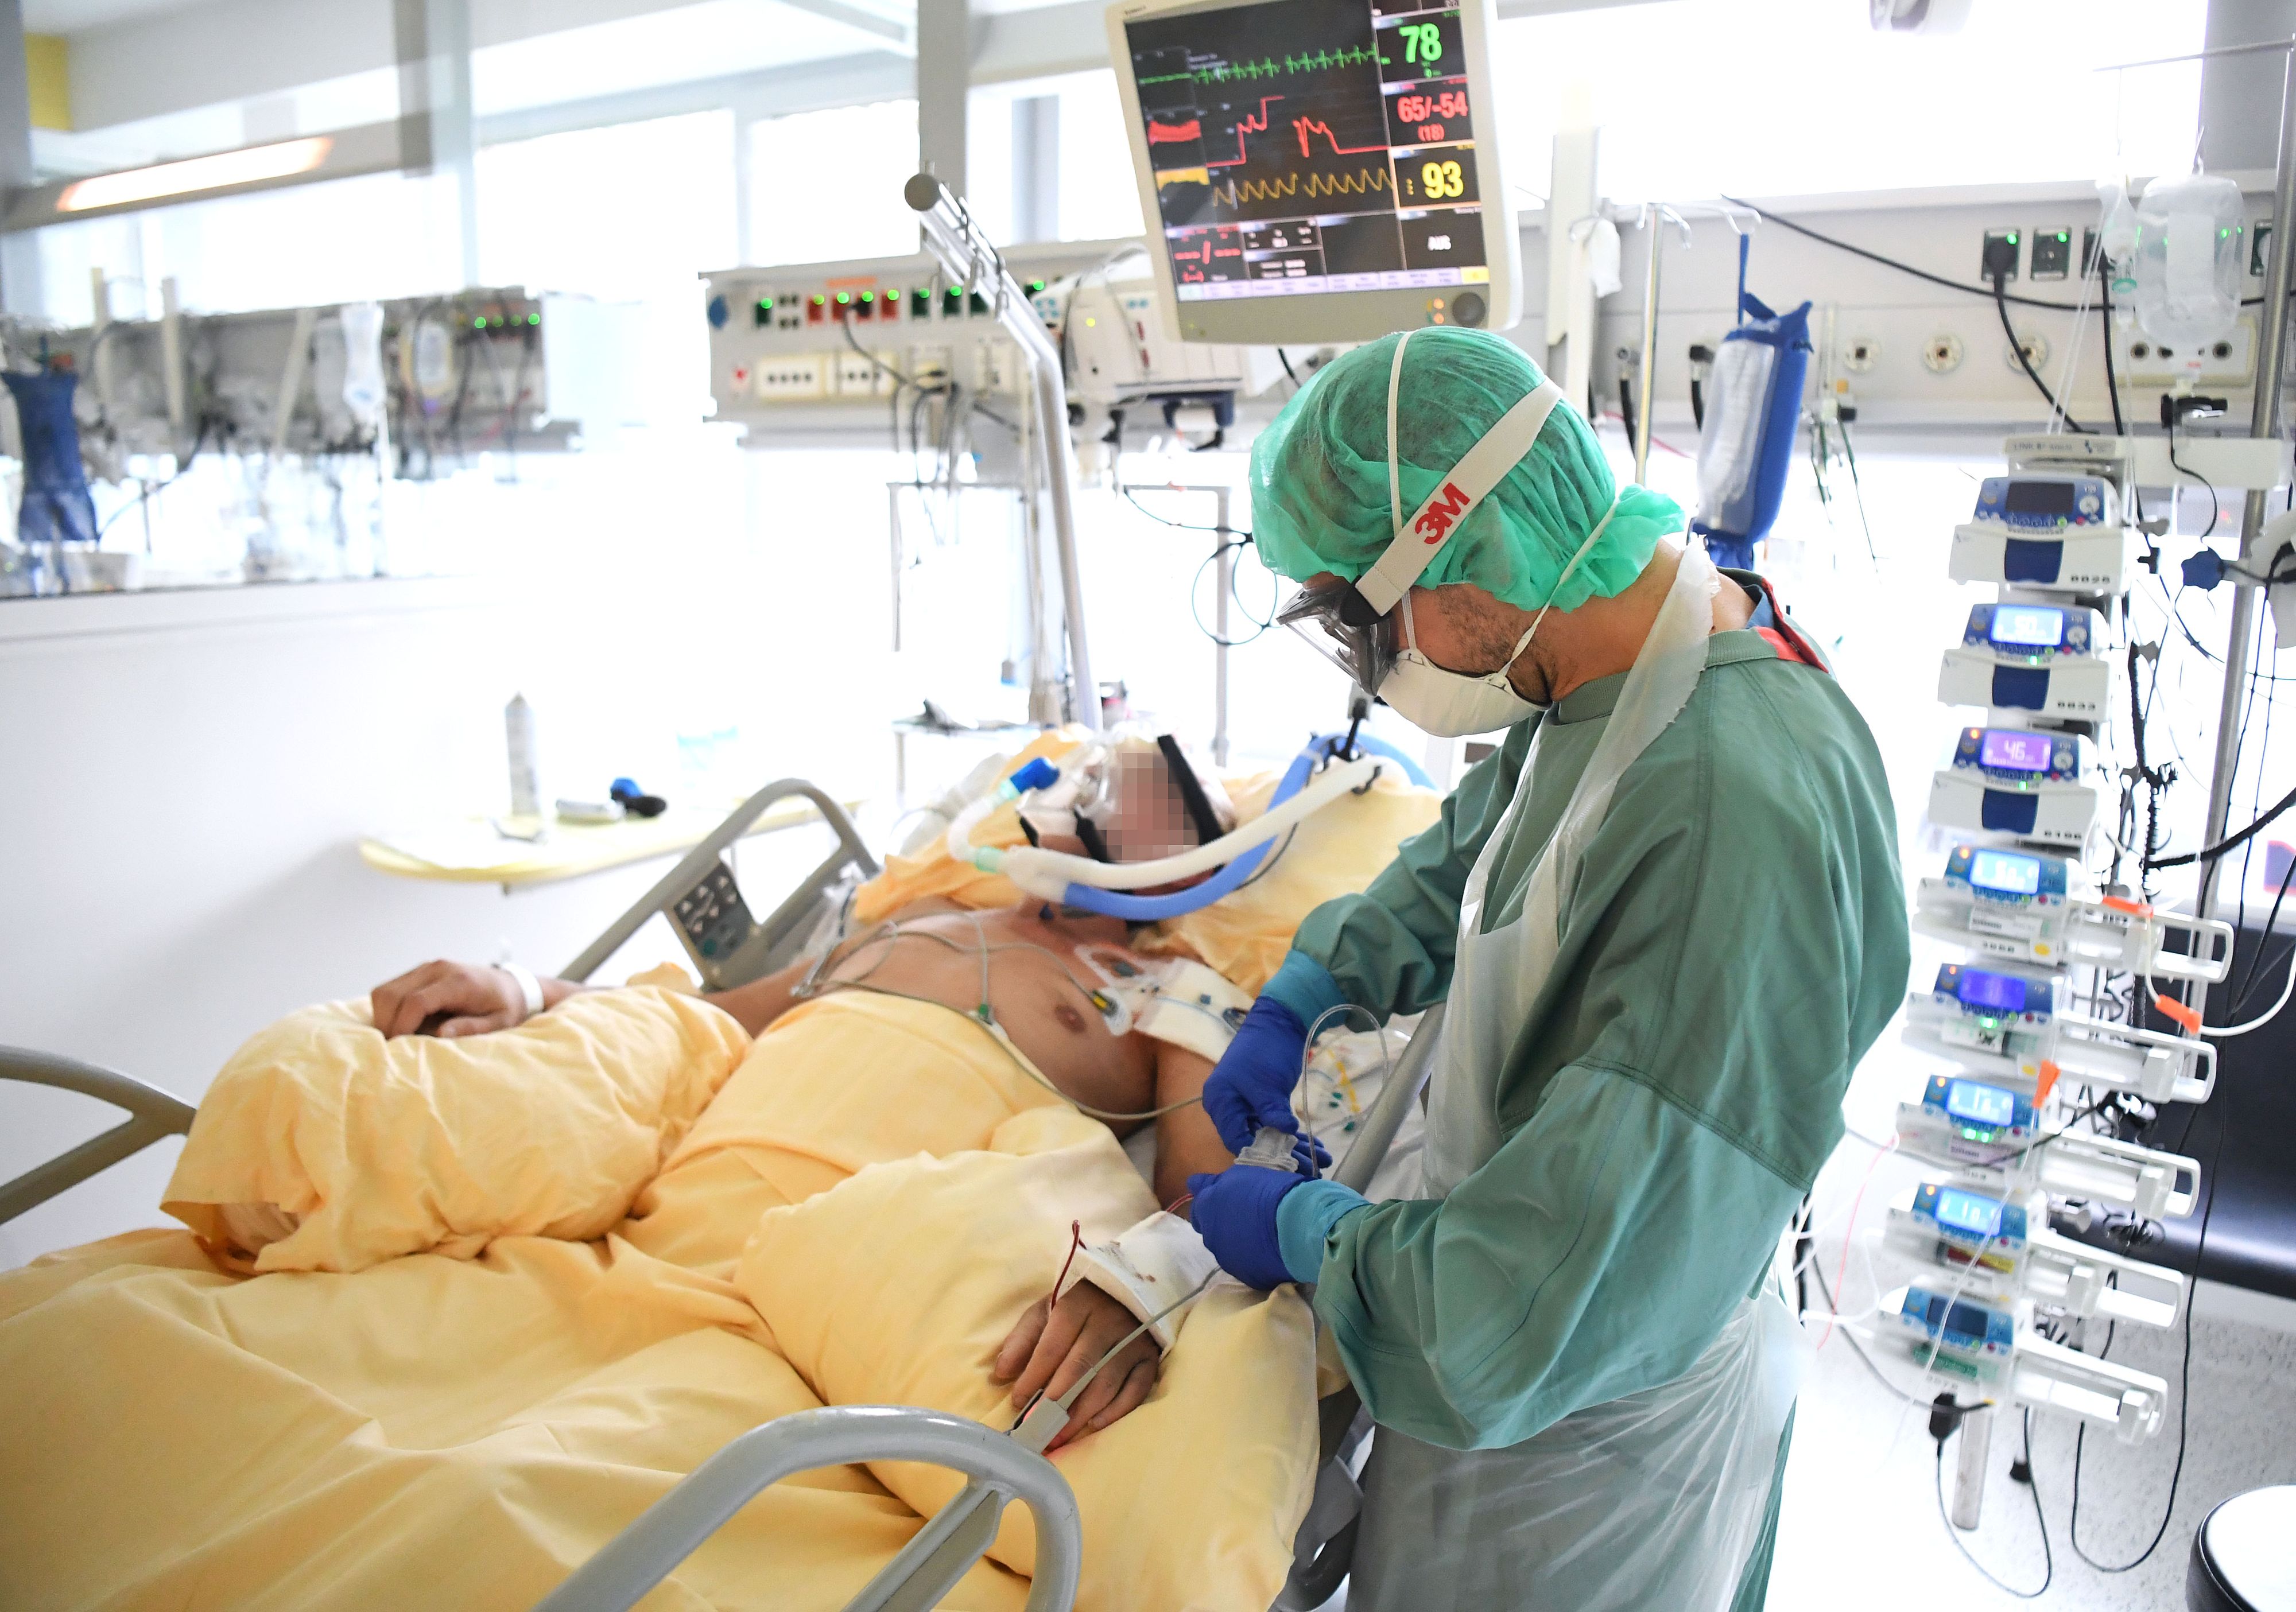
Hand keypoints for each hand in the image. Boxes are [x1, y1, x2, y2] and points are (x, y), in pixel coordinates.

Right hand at [370, 960, 527, 1038]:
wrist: (510, 984)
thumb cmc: (506, 1007)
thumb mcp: (499, 1023)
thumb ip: (472, 1028)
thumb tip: (441, 1034)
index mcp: (458, 981)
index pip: (416, 1002)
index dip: (402, 1027)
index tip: (399, 1049)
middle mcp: (437, 968)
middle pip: (392, 995)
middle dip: (387, 1025)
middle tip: (395, 1049)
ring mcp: (425, 968)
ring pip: (384, 991)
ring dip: (383, 1017)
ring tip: (398, 1038)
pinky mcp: (418, 972)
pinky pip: (389, 990)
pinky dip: (387, 1009)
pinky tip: (402, 1025)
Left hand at [991, 1281, 1160, 1450]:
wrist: (1126, 1289)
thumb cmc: (1078, 1306)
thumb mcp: (1046, 1310)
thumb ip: (1023, 1339)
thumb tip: (1001, 1373)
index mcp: (1076, 1306)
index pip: (1052, 1346)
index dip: (1033, 1377)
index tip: (1018, 1402)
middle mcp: (1107, 1322)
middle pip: (1080, 1368)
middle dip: (1055, 1402)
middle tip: (1037, 1428)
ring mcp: (1132, 1341)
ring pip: (1106, 1383)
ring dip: (1081, 1414)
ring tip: (1059, 1435)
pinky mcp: (1149, 1357)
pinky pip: (1136, 1389)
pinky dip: (1116, 1410)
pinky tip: (1094, 1424)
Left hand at [1188, 1164, 1306, 1289]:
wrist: (1298, 1227)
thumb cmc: (1275, 1192)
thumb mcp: (1244, 1176)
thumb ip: (1224, 1184)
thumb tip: (1215, 1187)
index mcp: (1209, 1203)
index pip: (1198, 1196)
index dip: (1209, 1194)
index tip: (1220, 1193)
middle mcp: (1210, 1232)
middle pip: (1207, 1225)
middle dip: (1218, 1220)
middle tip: (1241, 1216)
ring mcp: (1225, 1256)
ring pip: (1224, 1247)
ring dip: (1235, 1240)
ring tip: (1259, 1236)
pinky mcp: (1242, 1275)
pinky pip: (1242, 1263)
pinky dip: (1250, 1257)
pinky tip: (1268, 1251)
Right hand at [1202, 996, 1309, 1152]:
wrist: (1280, 1023)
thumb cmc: (1263, 1049)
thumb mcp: (1266, 1081)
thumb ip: (1271, 1110)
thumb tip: (1286, 1133)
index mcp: (1221, 1102)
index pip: (1235, 1139)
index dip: (1258, 1155)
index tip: (1283, 1167)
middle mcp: (1230, 1109)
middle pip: (1254, 1141)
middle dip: (1283, 1155)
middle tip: (1309, 1169)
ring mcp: (1248, 1107)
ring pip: (1269, 1136)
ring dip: (1294, 1148)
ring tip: (1321, 1160)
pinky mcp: (1265, 1104)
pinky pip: (1277, 1126)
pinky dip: (1295, 1136)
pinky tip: (1315, 1147)